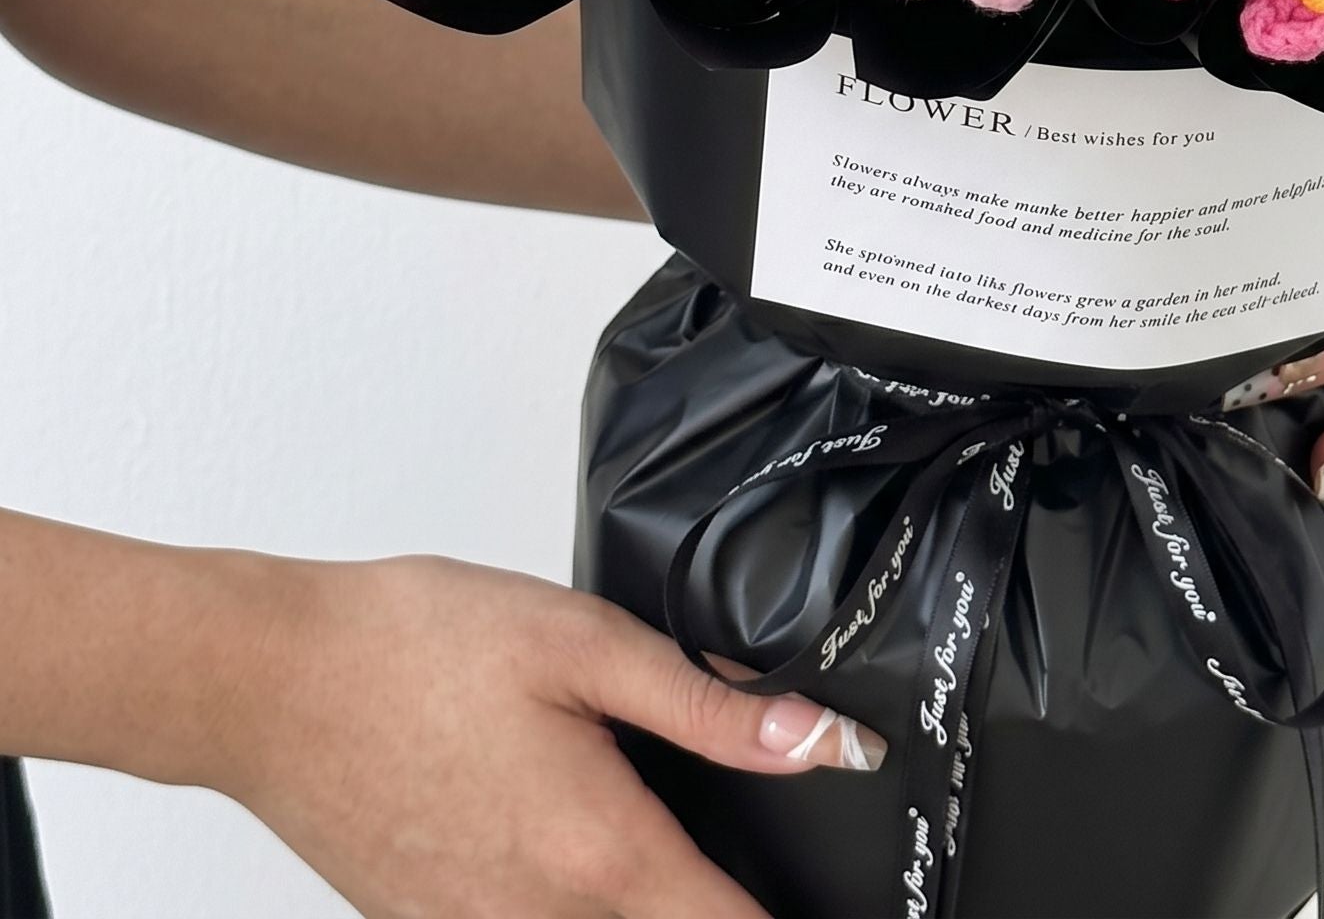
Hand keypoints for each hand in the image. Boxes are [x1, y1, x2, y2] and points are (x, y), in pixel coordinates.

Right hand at [214, 553, 884, 918]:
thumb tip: (823, 743)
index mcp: (600, 857)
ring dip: (643, 895)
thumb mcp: (587, 646)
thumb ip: (711, 706)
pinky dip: (571, 897)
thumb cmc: (416, 647)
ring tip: (651, 819)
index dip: (794, 912)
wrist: (270, 681)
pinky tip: (568, 824)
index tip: (839, 890)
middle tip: (734, 828)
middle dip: (714, 898)